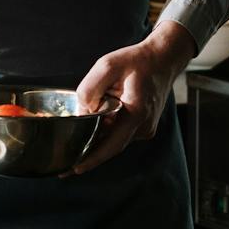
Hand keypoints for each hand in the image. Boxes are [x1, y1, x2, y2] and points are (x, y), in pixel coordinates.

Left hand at [68, 20, 197, 175]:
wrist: (163, 59)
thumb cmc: (137, 61)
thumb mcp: (107, 66)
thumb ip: (90, 89)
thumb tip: (82, 112)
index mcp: (137, 113)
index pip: (112, 145)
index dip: (92, 159)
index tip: (75, 169)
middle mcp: (144, 126)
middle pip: (111, 145)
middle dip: (89, 151)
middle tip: (65, 163)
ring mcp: (145, 128)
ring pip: (115, 139)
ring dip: (99, 135)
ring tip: (83, 129)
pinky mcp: (143, 127)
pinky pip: (120, 133)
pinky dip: (108, 129)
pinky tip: (100, 119)